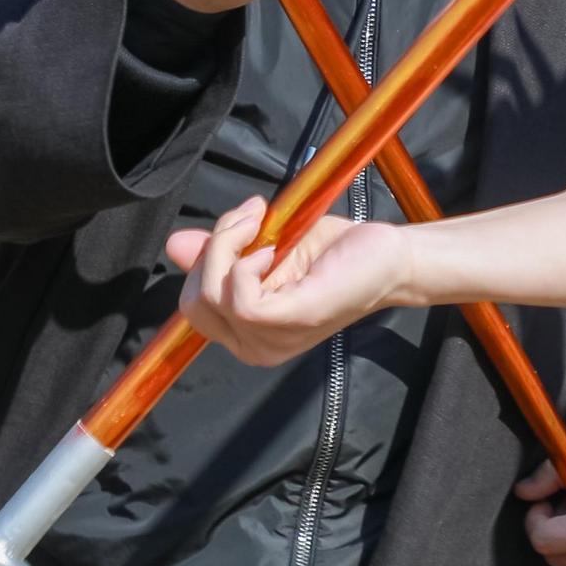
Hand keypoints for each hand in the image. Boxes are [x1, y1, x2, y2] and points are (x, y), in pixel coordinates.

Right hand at [167, 199, 413, 365]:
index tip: (239, 222)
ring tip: (263, 223)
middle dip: (212, 249)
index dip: (204, 260)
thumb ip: (222, 251)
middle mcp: (255, 348)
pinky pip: (241, 299)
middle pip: (195, 303)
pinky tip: (273, 250)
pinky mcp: (291, 322)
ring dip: (228, 245)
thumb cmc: (335, 254)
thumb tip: (176, 244)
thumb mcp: (265, 246)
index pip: (195, 306)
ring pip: (212, 296)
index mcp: (248, 334)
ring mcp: (272, 341)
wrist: (388, 257)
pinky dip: (247, 263)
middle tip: (251, 217)